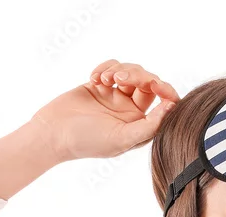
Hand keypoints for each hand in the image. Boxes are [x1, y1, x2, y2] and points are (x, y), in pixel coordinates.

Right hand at [32, 59, 179, 162]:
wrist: (53, 132)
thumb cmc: (87, 141)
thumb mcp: (121, 139)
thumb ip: (149, 126)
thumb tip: (172, 108)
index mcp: (141, 126)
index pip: (165, 104)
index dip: (166, 91)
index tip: (154, 85)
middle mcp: (132, 111)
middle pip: (149, 83)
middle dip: (138, 75)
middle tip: (120, 78)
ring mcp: (116, 96)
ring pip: (132, 71)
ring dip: (119, 69)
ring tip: (103, 80)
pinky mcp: (101, 85)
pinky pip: (112, 66)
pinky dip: (105, 67)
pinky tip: (93, 78)